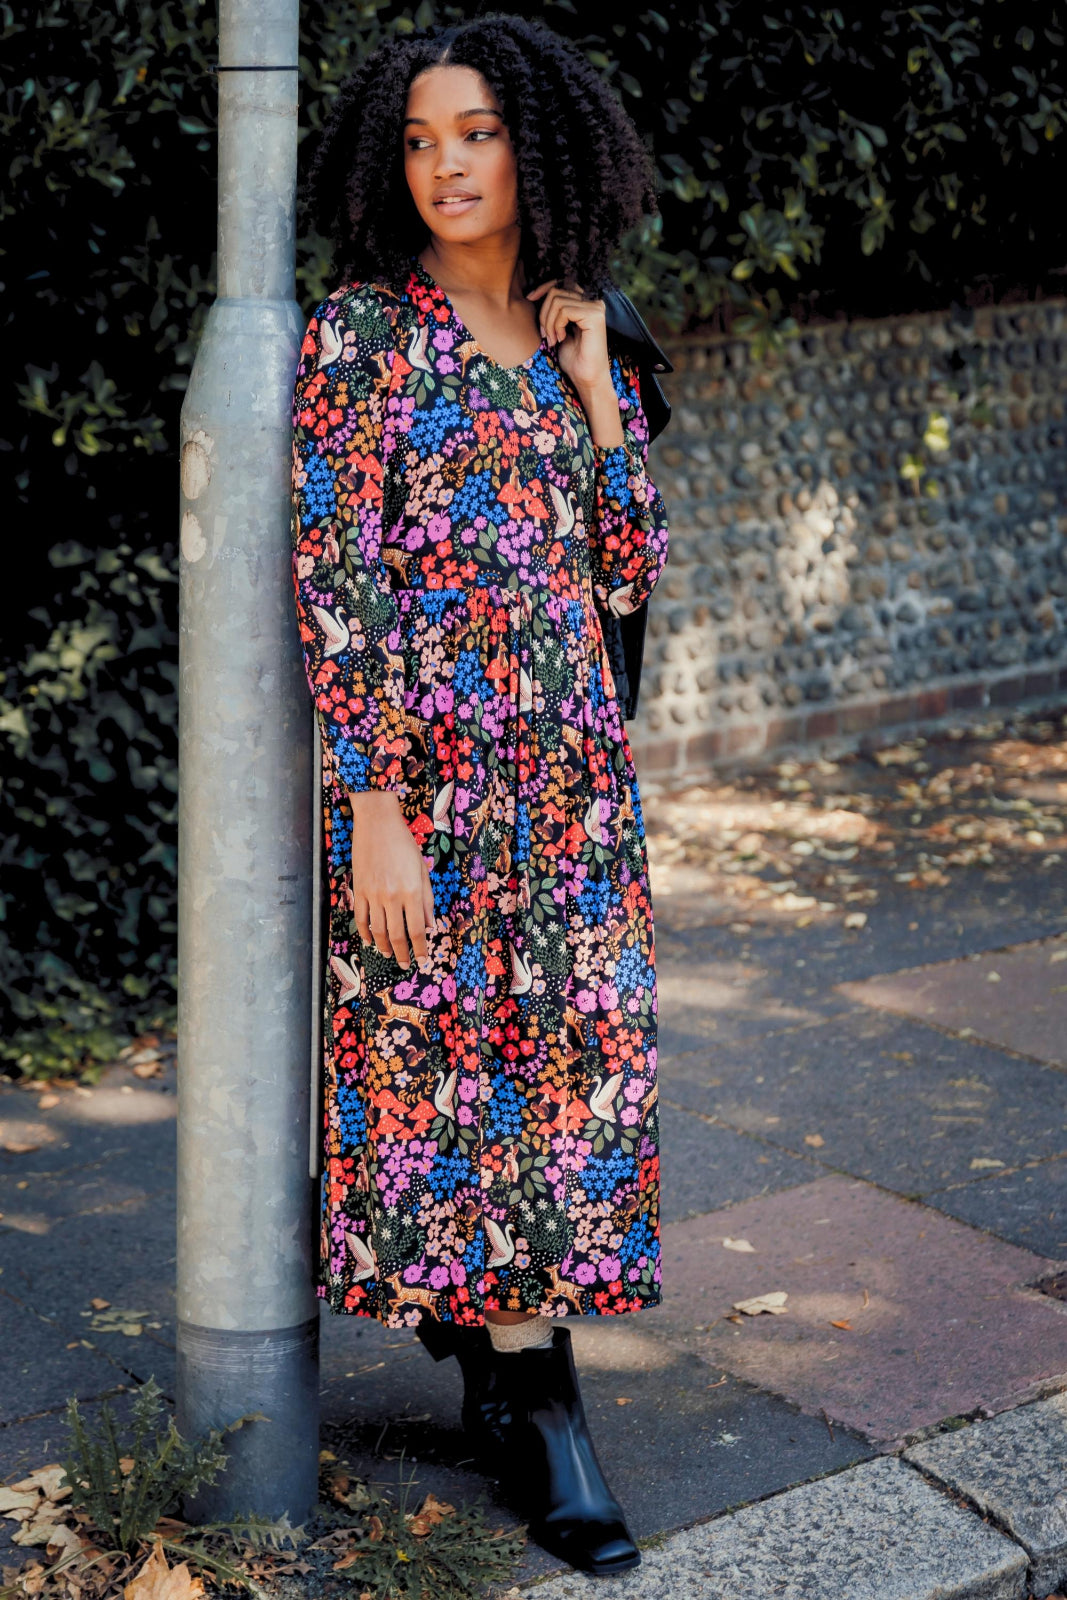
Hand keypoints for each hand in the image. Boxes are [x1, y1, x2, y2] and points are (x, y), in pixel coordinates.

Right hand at [347, 790, 434, 968]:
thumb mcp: (422, 870)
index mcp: (412, 891)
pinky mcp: (359, 890)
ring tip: (389, 954)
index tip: (422, 959)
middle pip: (397, 934)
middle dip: (402, 953)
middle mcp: (392, 896)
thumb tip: (431, 925)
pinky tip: (370, 940)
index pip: (417, 929)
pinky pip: (360, 917)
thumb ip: (427, 899)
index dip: (420, 948)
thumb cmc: (404, 844)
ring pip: (377, 930)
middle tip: (405, 964)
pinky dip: (365, 932)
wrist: (377, 824)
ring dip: (383, 946)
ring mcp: (372, 894)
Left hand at [526, 278, 611, 393]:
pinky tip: (561, 339)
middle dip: (544, 313)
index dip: (543, 288)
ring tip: (553, 340)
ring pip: (558, 300)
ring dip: (549, 322)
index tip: (529, 299)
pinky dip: (556, 325)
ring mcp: (596, 307)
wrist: (586, 379)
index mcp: (586, 303)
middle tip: (545, 335)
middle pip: (556, 291)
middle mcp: (593, 301)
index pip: (561, 283)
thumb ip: (553, 311)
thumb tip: (534, 294)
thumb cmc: (573, 359)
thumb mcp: (558, 330)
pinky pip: (564, 310)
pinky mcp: (595, 315)